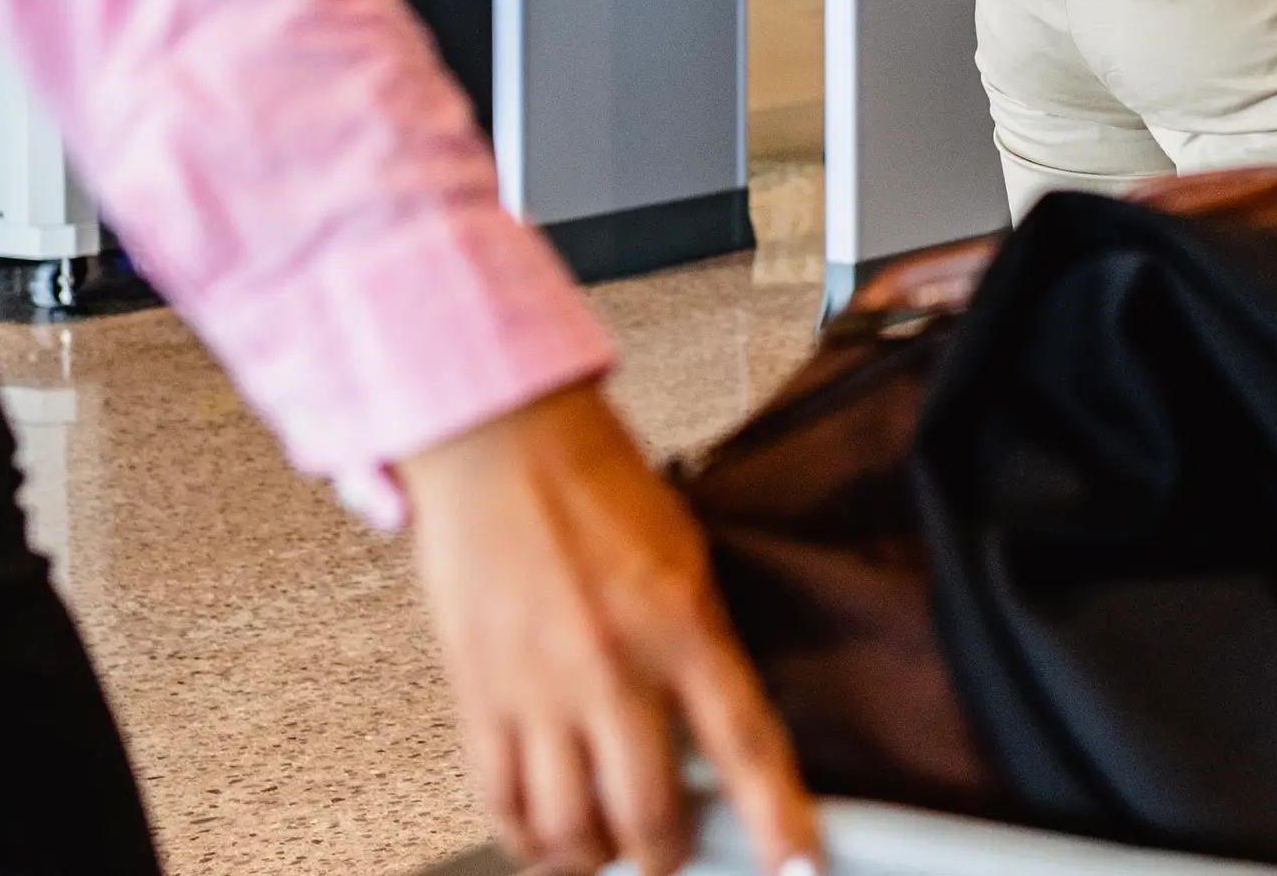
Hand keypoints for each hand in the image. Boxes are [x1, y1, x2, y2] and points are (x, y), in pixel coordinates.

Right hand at [401, 381, 818, 875]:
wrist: (503, 444)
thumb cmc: (598, 490)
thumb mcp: (686, 559)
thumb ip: (702, 647)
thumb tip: (717, 735)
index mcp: (682, 624)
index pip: (745, 745)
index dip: (776, 821)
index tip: (798, 870)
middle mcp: (613, 666)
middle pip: (649, 815)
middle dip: (668, 855)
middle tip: (674, 849)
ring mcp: (539, 688)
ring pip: (571, 829)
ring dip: (596, 857)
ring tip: (608, 846)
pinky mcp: (478, 696)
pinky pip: (501, 802)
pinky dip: (526, 837)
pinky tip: (544, 834)